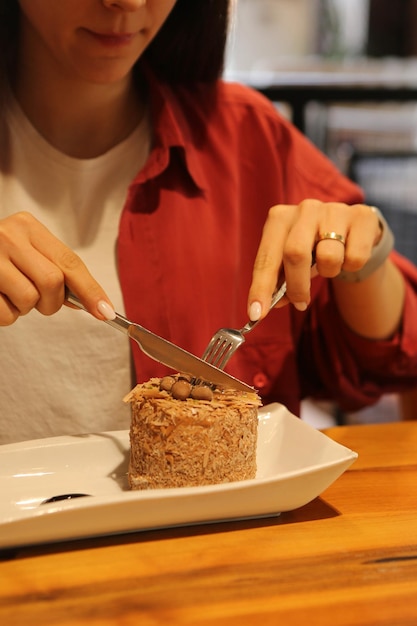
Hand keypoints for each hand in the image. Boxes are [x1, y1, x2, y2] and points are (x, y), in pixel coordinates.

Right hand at [0, 212, 113, 325]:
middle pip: (52, 282)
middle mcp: (7, 235)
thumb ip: (57, 272)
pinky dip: (7, 316)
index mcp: (28, 226)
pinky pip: (5, 314)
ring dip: (26, 309)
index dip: (91, 291)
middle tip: (41, 303)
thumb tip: (95, 304)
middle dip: (52, 302)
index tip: (106, 313)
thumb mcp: (29, 253)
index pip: (69, 262)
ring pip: (29, 299)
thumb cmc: (1, 258)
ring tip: (12, 295)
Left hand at [247, 200, 381, 319]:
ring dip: (329, 273)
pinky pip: (355, 257)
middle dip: (297, 286)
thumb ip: (278, 281)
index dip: (261, 287)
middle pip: (295, 254)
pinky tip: (348, 254)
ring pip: (329, 257)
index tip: (256, 313)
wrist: (352, 228)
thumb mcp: (291, 261)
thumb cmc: (313, 247)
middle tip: (300, 303)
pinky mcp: (361, 216)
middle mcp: (305, 209)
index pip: (266, 258)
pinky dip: (351, 267)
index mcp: (279, 219)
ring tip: (329, 265)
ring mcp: (334, 210)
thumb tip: (265, 307)